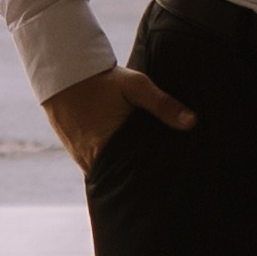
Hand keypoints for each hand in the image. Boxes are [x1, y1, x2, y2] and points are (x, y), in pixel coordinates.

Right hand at [42, 57, 195, 177]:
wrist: (64, 72)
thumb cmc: (103, 79)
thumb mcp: (136, 86)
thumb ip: (163, 104)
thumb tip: (192, 122)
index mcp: (105, 146)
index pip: (131, 176)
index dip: (148, 179)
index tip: (164, 181)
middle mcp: (91, 157)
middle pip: (119, 178)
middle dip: (136, 179)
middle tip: (158, 182)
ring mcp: (80, 157)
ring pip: (106, 174)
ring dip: (121, 173)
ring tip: (142, 174)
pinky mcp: (75, 152)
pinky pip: (95, 167)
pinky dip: (108, 166)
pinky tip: (122, 162)